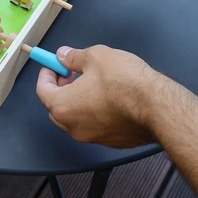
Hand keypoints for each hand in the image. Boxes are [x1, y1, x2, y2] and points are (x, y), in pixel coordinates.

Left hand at [36, 44, 159, 146]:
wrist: (156, 106)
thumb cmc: (126, 83)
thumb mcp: (95, 57)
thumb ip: (74, 57)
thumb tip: (64, 56)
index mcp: (63, 106)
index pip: (42, 90)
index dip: (46, 74)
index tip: (53, 65)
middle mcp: (73, 126)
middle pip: (56, 107)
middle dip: (60, 89)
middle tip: (71, 73)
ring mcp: (92, 137)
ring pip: (76, 118)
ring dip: (77, 102)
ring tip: (92, 84)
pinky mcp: (110, 141)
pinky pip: (94, 126)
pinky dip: (94, 112)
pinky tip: (108, 98)